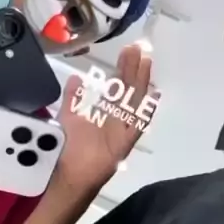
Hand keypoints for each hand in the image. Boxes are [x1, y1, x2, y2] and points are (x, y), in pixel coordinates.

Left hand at [56, 44, 158, 185]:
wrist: (71, 175)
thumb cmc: (70, 149)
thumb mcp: (69, 116)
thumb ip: (73, 98)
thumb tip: (77, 77)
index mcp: (107, 111)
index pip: (119, 85)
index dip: (124, 67)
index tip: (129, 50)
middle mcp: (118, 118)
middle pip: (129, 89)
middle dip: (134, 68)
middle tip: (139, 48)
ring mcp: (123, 129)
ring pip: (135, 101)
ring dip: (141, 82)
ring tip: (146, 63)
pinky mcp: (124, 143)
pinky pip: (138, 126)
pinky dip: (146, 113)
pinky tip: (154, 97)